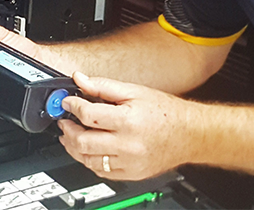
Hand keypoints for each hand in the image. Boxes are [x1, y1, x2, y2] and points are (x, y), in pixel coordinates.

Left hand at [57, 72, 201, 180]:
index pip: (89, 115)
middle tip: (65, 121)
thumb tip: (81, 79)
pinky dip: (89, 161)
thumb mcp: (134, 91)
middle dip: (68, 130)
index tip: (67, 102)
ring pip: (89, 160)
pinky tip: (88, 150)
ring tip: (71, 136)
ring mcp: (129, 163)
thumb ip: (104, 86)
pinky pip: (101, 172)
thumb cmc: (165, 112)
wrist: (189, 134)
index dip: (73, 106)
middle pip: (84, 142)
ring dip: (74, 148)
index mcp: (128, 121)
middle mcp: (128, 145)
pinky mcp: (131, 174)